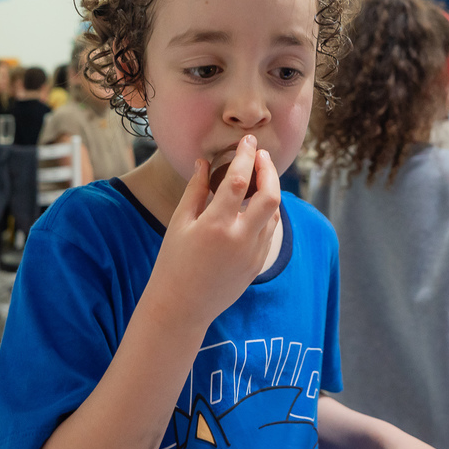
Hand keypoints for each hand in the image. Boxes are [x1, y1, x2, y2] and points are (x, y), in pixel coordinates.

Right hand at [147, 135, 281, 328]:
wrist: (182, 307)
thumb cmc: (173, 263)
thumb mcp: (179, 223)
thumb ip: (196, 190)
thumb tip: (205, 162)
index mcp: (216, 225)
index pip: (238, 180)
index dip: (245, 156)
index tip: (247, 141)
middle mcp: (240, 239)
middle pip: (270, 195)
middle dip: (269, 170)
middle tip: (261, 155)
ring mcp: (252, 253)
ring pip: (275, 213)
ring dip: (270, 190)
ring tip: (259, 175)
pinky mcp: (257, 264)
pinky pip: (269, 231)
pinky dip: (267, 212)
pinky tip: (256, 203)